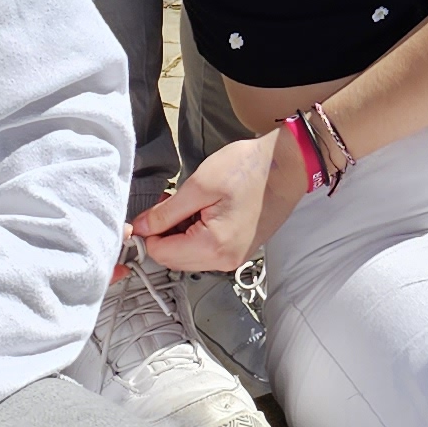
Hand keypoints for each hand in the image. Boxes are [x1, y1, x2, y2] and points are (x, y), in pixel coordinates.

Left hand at [132, 129, 300, 275]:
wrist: (287, 165)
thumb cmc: (248, 169)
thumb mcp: (200, 185)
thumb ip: (166, 212)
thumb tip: (140, 228)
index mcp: (213, 246)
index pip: (160, 254)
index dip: (149, 231)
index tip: (155, 206)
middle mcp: (224, 261)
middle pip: (172, 259)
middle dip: (165, 233)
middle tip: (172, 201)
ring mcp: (233, 258)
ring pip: (187, 256)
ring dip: (180, 234)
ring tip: (193, 204)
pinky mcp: (238, 251)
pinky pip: (204, 251)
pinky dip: (196, 234)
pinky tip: (205, 211)